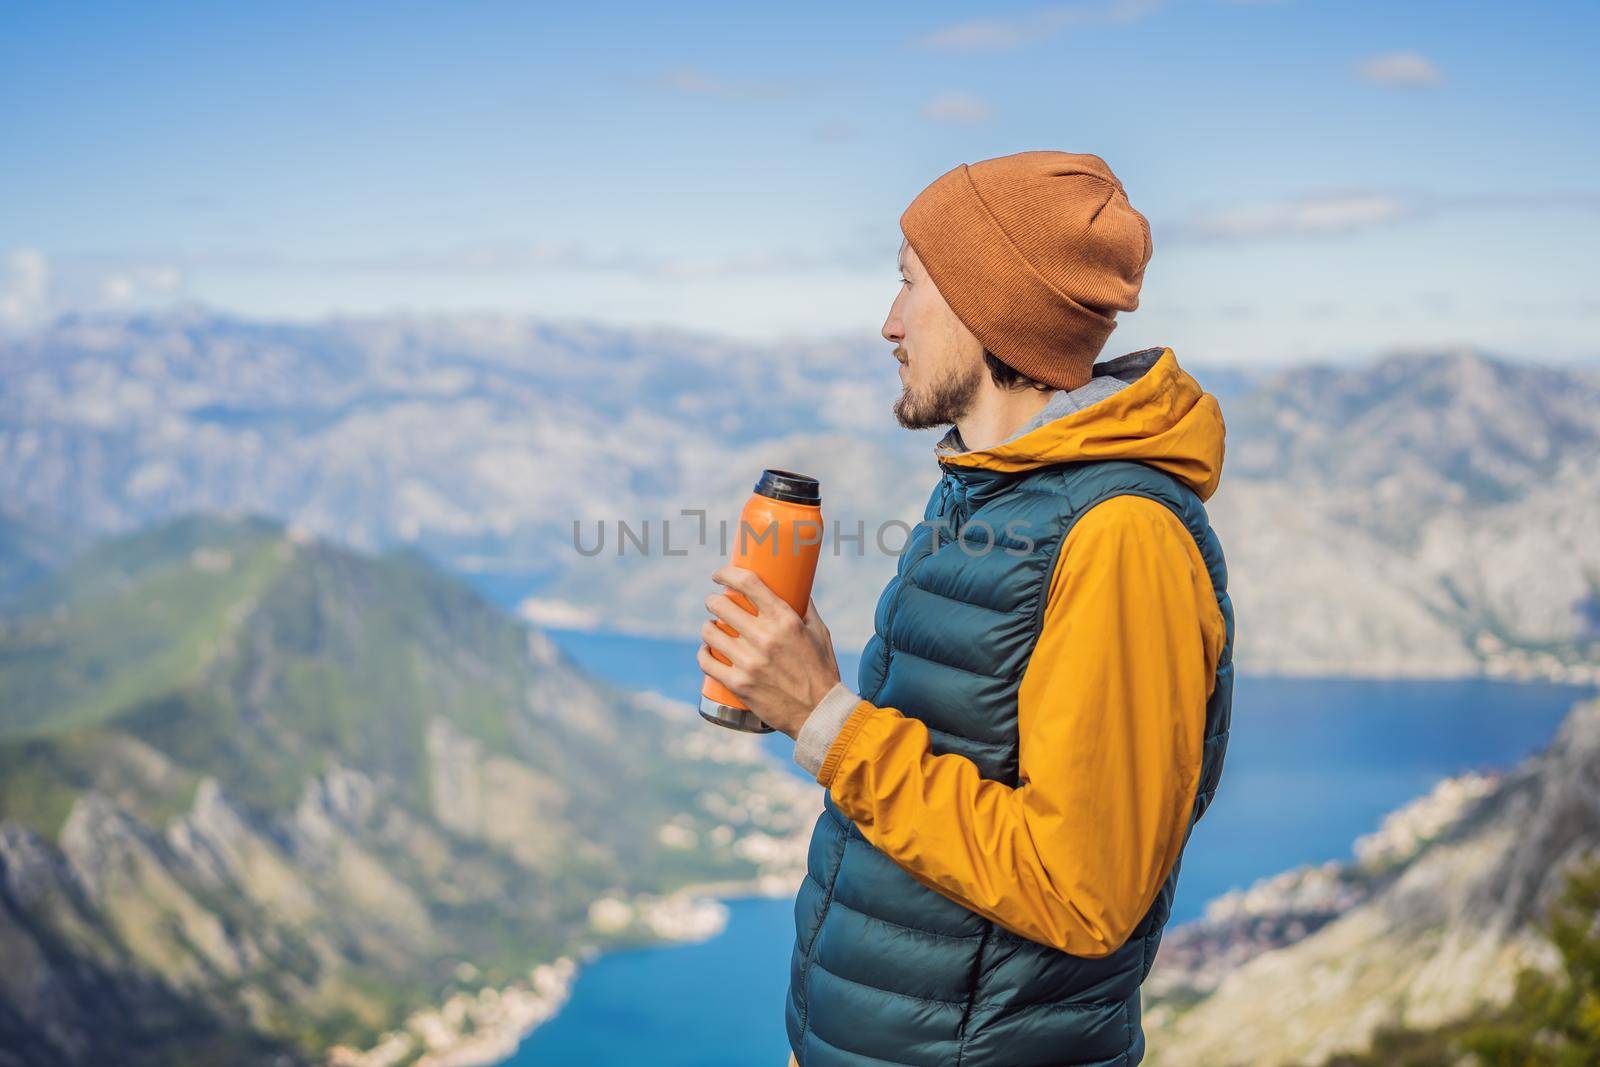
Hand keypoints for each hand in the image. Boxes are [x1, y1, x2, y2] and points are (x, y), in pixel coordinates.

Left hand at [696, 565, 840, 739]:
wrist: (819, 713)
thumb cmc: (821, 670)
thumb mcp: (820, 632)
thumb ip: (805, 608)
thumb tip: (795, 587)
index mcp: (785, 620)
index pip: (748, 583)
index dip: (727, 574)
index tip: (720, 575)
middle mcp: (764, 637)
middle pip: (721, 605)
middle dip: (714, 601)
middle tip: (715, 603)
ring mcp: (749, 662)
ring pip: (709, 632)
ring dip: (708, 627)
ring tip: (712, 627)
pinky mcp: (739, 684)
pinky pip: (706, 662)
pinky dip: (703, 653)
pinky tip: (706, 649)